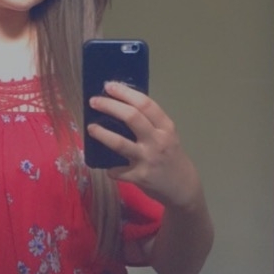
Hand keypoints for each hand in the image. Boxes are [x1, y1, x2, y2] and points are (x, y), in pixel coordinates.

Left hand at [87, 81, 201, 210]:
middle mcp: (158, 141)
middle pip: (131, 117)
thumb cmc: (171, 157)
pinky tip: (108, 167)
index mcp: (166, 127)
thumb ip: (150, 123)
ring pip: (120, 143)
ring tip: (91, 128)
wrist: (183, 187)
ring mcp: (148, 159)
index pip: (145, 104)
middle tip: (94, 102)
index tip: (109, 86)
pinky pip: (117, 170)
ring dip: (102, 134)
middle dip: (109, 106)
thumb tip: (121, 106)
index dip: (125, 93)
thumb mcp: (167, 136)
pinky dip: (110, 169)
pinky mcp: (140, 177)